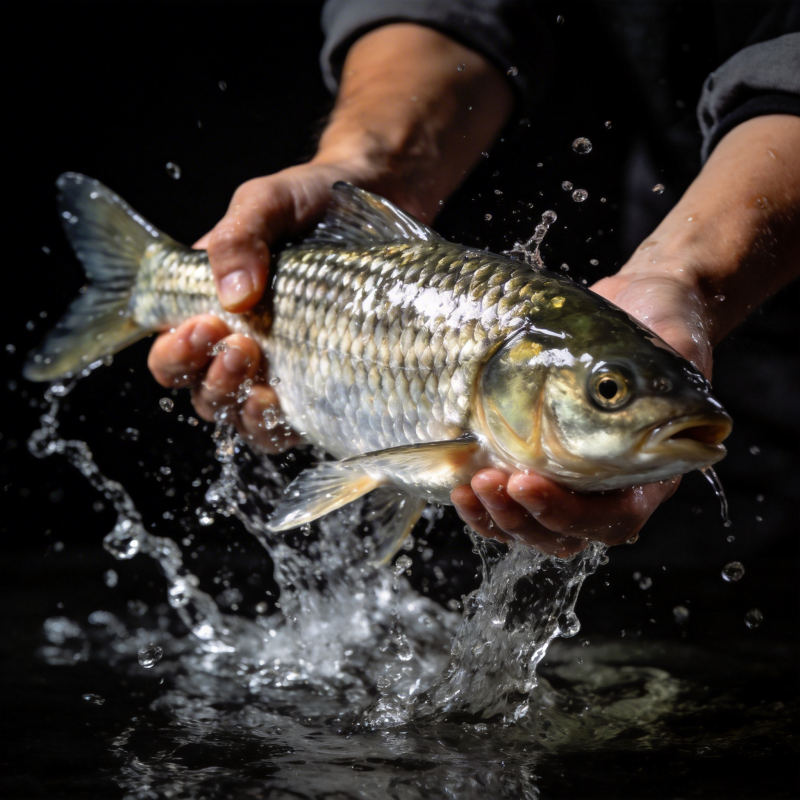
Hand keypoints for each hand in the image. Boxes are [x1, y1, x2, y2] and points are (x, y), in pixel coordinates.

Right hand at [147, 161, 364, 450]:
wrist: (380, 197)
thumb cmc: (312, 199)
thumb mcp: (268, 201)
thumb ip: (240, 235)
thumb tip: (234, 294)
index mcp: (210, 306)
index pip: (171, 349)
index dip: (176, 351)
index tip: (205, 325)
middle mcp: (239, 344)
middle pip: (201, 391)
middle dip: (212, 379)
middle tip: (241, 347)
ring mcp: (278, 371)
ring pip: (239, 416)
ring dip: (241, 409)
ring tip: (263, 382)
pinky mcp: (316, 388)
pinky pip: (285, 427)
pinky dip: (277, 427)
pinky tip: (287, 405)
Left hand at [451, 260, 709, 556]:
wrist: (638, 298)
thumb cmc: (662, 316)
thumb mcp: (674, 338)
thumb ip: (676, 378)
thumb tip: (697, 423)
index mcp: (649, 469)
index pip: (614, 518)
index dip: (571, 514)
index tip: (528, 481)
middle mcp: (607, 482)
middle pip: (565, 536)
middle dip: (522, 518)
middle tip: (491, 481)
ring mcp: (568, 476)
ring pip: (531, 528)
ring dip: (497, 516)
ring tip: (471, 483)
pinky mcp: (535, 462)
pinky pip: (508, 506)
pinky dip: (482, 505)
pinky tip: (461, 482)